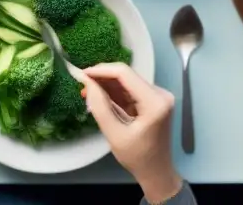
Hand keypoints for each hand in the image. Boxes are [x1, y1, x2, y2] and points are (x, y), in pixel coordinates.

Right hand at [81, 63, 182, 202]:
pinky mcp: (153, 100)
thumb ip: (100, 107)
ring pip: (127, 81)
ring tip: (87, 90)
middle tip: (82, 83)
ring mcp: (158, 96)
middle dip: (102, 77)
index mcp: (155, 102)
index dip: (101, 70)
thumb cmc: (137, 157)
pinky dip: (114, 92)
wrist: (157, 172)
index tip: (82, 74)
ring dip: (106, 84)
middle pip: (126, 75)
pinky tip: (99, 96)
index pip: (124, 74)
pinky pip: (130, 89)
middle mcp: (160, 94)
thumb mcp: (114, 134)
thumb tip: (88, 83)